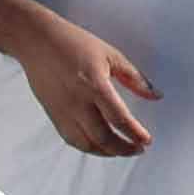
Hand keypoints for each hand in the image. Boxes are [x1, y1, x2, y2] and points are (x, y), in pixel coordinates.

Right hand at [16, 13, 160, 156]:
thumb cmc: (75, 44)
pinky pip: (70, 138)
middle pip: (103, 137)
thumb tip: (156, 95)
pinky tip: (100, 145)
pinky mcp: (52, 114)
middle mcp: (77, 103)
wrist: (37, 42)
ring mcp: (62, 111)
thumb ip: (134, 78)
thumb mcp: (111, 55)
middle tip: (138, 149)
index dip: (135, 134)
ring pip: (85, 143)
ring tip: (122, 151)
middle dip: (123, 149)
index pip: (119, 119)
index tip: (147, 141)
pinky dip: (87, 147)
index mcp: (95, 86)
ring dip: (106, 152)